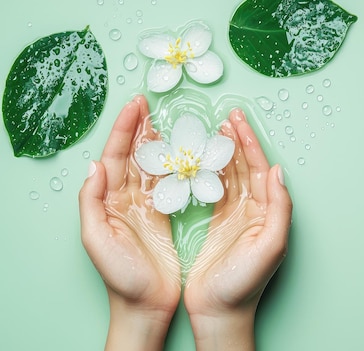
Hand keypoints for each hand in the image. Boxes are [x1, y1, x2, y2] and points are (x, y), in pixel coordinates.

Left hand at [79, 95, 180, 350]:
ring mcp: (145, 206)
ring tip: (164, 121)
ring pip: (150, 165)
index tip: (137, 106)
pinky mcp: (163, 215)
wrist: (145, 303)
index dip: (124, 130)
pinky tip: (180, 153)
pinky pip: (167, 183)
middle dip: (138, 128)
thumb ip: (92, 202)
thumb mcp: (97, 239)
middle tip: (150, 104)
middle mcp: (124, 199)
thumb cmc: (120, 276)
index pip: (114, 156)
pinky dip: (173, 165)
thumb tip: (95, 165)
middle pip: (131, 155)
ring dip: (155, 143)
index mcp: (107, 201)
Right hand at [184, 108, 292, 350]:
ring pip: (229, 175)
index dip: (250, 144)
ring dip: (223, 153)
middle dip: (237, 141)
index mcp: (268, 213)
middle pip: (245, 167)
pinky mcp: (216, 223)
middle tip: (226, 117)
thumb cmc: (245, 284)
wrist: (219, 311)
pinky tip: (202, 158)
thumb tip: (278, 172)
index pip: (260, 169)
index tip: (238, 121)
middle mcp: (254, 210)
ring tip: (214, 131)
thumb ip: (279, 208)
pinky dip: (209, 172)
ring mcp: (235, 216)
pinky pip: (214, 190)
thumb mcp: (271, 245)